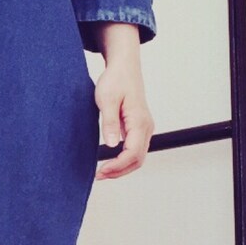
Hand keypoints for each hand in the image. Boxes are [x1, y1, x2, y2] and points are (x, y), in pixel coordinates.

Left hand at [93, 57, 153, 180]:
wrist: (124, 68)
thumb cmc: (115, 80)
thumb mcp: (106, 99)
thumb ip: (109, 122)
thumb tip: (110, 145)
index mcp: (139, 121)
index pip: (133, 153)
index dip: (117, 166)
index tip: (101, 172)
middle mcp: (146, 127)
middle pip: (138, 160)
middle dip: (119, 171)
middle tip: (99, 176)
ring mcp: (145, 128)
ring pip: (138, 157)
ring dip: (122, 168)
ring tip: (103, 172)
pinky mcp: (139, 128)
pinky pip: (135, 150)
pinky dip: (124, 160)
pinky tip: (110, 162)